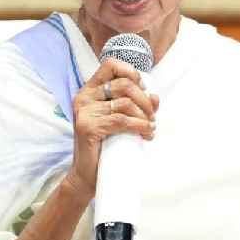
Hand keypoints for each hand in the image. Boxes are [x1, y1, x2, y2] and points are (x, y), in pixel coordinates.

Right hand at [62, 58, 157, 201]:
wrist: (88, 174)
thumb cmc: (106, 145)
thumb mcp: (122, 120)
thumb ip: (136, 105)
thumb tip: (155, 96)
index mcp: (90, 90)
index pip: (111, 65)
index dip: (131, 73)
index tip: (143, 89)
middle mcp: (84, 97)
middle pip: (124, 84)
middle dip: (144, 100)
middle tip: (152, 116)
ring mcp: (84, 111)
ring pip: (125, 103)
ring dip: (144, 116)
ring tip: (150, 127)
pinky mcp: (87, 126)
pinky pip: (121, 120)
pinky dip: (140, 126)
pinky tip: (147, 133)